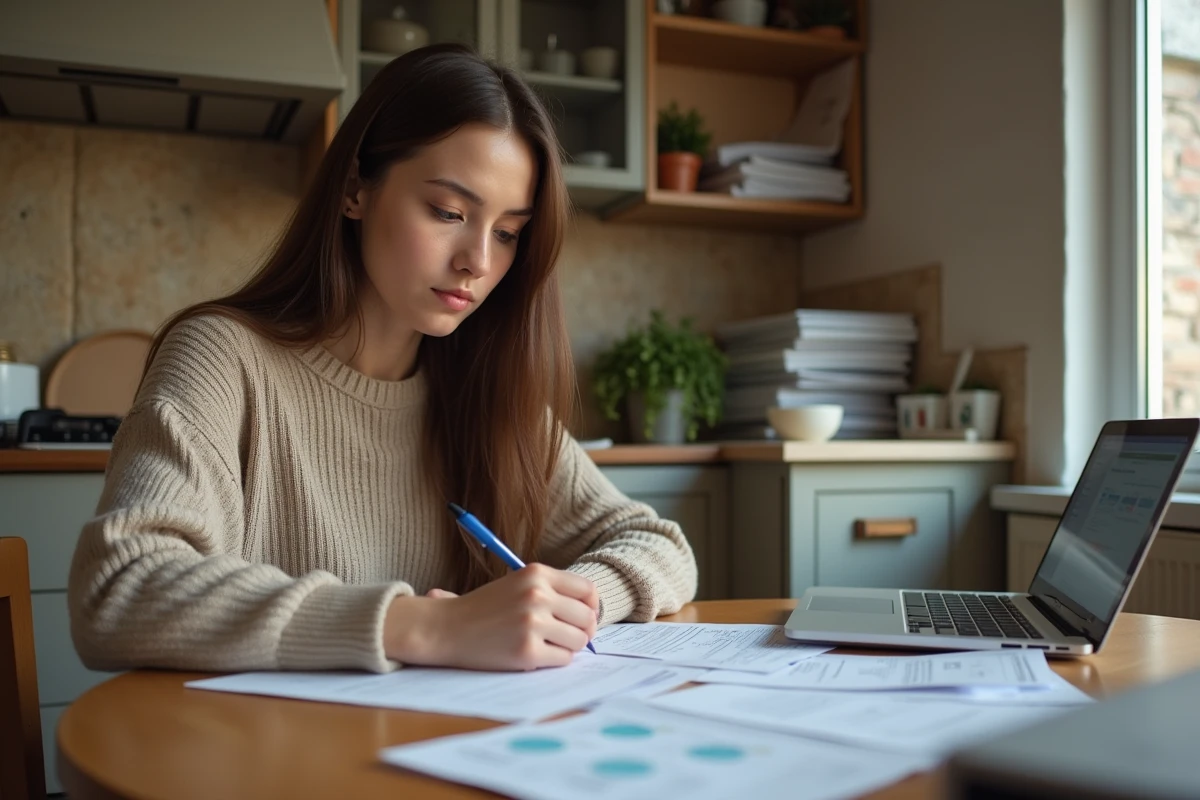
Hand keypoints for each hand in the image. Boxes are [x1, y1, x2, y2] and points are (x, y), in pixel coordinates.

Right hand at [384, 564, 598, 670]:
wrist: (446, 627)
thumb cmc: (484, 608)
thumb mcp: (518, 584)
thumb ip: (552, 591)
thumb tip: (592, 613)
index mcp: (537, 573)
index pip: (587, 590)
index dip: (592, 606)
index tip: (583, 617)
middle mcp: (537, 595)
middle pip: (587, 617)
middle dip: (583, 631)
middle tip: (567, 637)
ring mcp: (532, 623)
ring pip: (578, 640)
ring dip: (568, 647)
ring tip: (548, 645)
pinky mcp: (526, 651)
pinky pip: (563, 659)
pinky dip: (555, 660)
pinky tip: (536, 655)